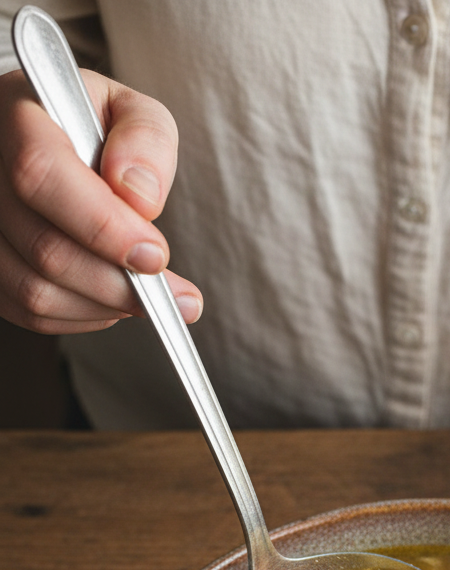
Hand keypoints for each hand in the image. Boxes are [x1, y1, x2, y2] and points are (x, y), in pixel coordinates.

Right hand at [0, 68, 201, 332]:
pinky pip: (29, 312)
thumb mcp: (130, 110)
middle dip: (118, 284)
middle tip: (170, 293)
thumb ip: (146, 139)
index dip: (104, 226)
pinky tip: (110, 296)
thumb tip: (141, 197)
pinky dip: (83, 315)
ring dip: (104, 306)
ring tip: (146, 295)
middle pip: (44, 249)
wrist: (51, 140)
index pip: (41, 174)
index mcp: (15, 115)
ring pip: (35, 292)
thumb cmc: (91, 125)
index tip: (155, 255)